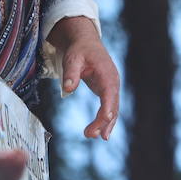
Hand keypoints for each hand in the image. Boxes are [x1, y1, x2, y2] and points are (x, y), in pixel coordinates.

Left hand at [49, 16, 118, 139]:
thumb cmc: (80, 50)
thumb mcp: (72, 58)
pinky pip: (109, 108)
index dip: (108, 106)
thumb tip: (67, 89)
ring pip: (113, 109)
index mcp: (107, 73)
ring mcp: (111, 88)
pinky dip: (105, 120)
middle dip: (103, 121)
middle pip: (112, 105)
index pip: (109, 92)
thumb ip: (71, 73)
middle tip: (91, 134)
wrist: (86, 43)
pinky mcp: (107, 92)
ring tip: (93, 136)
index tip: (104, 119)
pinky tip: (99, 131)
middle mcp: (113, 82)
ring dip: (104, 124)